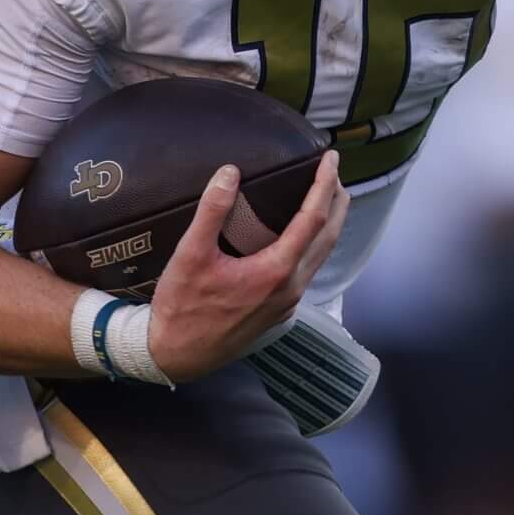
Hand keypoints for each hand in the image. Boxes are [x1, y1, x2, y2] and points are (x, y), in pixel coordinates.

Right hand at [147, 152, 348, 380]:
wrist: (177, 355)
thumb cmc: (182, 307)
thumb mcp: (190, 254)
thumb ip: (212, 211)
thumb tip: (230, 172)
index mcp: (275, 271)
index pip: (313, 219)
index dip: (324, 185)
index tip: (330, 159)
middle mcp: (291, 288)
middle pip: (328, 237)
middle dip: (336, 202)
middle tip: (335, 172)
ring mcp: (288, 303)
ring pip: (320, 256)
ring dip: (329, 225)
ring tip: (328, 198)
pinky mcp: (279, 312)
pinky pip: (307, 271)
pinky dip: (314, 245)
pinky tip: (302, 237)